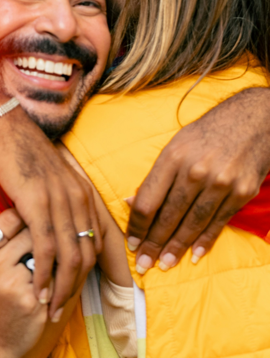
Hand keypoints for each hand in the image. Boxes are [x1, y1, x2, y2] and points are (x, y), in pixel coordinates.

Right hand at [0, 92, 100, 319]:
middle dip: (77, 288)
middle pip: (87, 256)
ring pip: (70, 257)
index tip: (86, 295)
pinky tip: (38, 288)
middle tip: (63, 311)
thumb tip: (58, 234)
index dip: (95, 273)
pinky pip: (46, 247)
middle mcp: (78, 199)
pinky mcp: (38, 203)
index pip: (99, 243)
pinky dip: (44, 273)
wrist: (10, 125)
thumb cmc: (26, 153)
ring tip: (51, 308)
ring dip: (62, 288)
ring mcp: (60, 201)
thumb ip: (61, 206)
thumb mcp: (53, 181)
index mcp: (84, 195)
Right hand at [0, 210, 48, 357]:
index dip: (27, 218)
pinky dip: (59, 279)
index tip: (33, 222)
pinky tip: (56, 283)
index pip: (12, 217)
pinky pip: (55, 278)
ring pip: (47, 253)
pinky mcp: (32, 302)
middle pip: (33, 233)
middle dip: (44, 237)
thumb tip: (20, 206)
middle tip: (48, 242)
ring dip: (53, 257)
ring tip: (53, 262)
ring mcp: (13, 284)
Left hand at [127, 87, 269, 273]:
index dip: (138, 225)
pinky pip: (219, 222)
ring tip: (164, 264)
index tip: (131, 242)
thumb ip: (156, 175)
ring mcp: (221, 182)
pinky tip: (193, 254)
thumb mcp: (176, 144)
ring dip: (177, 247)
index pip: (149, 199)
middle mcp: (196, 170)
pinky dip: (205, 241)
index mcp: (174, 155)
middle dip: (153, 244)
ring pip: (193, 223)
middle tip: (143, 264)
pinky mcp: (241, 191)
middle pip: (169, 215)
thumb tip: (131, 203)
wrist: (251, 120)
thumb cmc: (207, 133)